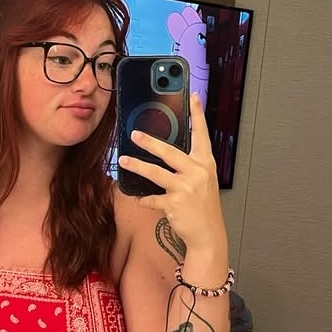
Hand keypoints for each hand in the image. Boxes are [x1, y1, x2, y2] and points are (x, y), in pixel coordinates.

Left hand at [118, 92, 223, 247]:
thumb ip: (190, 165)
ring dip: (136, 166)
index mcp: (205, 163)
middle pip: (169, 151)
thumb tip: (166, 152)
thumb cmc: (203, 207)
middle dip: (150, 142)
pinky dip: (144, 199)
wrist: (208, 234)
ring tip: (123, 160)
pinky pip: (152, 197)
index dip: (198, 114)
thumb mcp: (203, 181)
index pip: (202, 134)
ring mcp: (186, 187)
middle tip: (135, 134)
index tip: (194, 97)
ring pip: (155, 172)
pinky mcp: (174, 203)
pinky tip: (140, 198)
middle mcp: (197, 172)